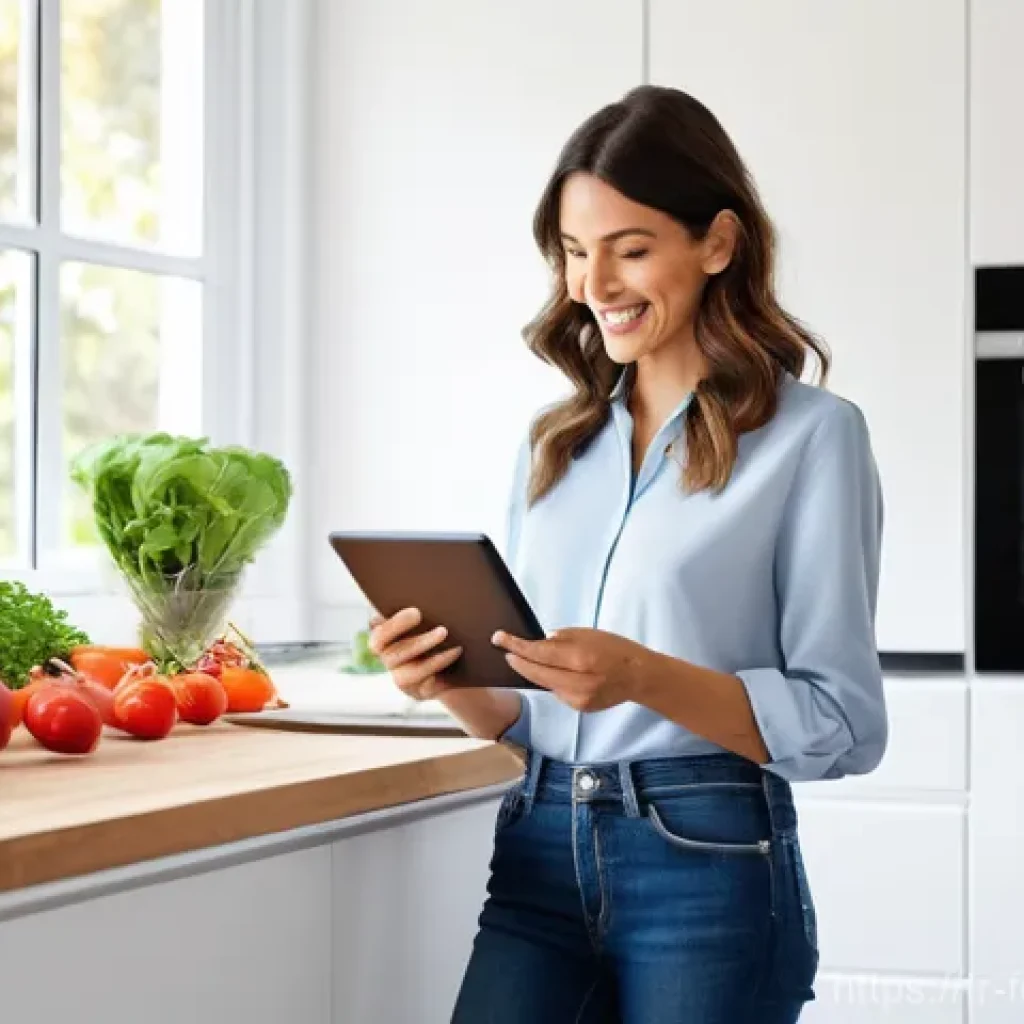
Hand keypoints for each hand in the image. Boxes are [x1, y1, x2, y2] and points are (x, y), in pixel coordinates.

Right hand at [368, 607, 461, 700]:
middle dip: (420, 642)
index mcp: (383, 639)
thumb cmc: (432, 628)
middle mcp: (389, 660)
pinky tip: (456, 655)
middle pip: (395, 655)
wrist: (453, 659)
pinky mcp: (419, 692)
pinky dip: (442, 669)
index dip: (395, 625)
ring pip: (411, 672)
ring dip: (435, 660)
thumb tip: (418, 596)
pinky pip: (428, 684)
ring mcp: (402, 678)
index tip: (417, 612)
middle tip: (443, 630)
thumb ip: (414, 611)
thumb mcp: (423, 618)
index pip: (380, 635)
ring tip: (456, 647)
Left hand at [491, 627, 652, 711]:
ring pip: (544, 684)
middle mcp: (577, 683)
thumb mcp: (589, 634)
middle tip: (503, 649)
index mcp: (580, 659)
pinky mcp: (579, 707)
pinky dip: (551, 681)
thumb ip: (562, 639)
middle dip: (518, 661)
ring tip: (524, 658)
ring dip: (533, 671)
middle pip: (536, 673)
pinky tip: (552, 672)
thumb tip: (540, 642)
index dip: (516, 646)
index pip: (539, 653)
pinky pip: (556, 691)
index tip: (499, 639)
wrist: (639, 677)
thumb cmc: (616, 649)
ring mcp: (578, 699)